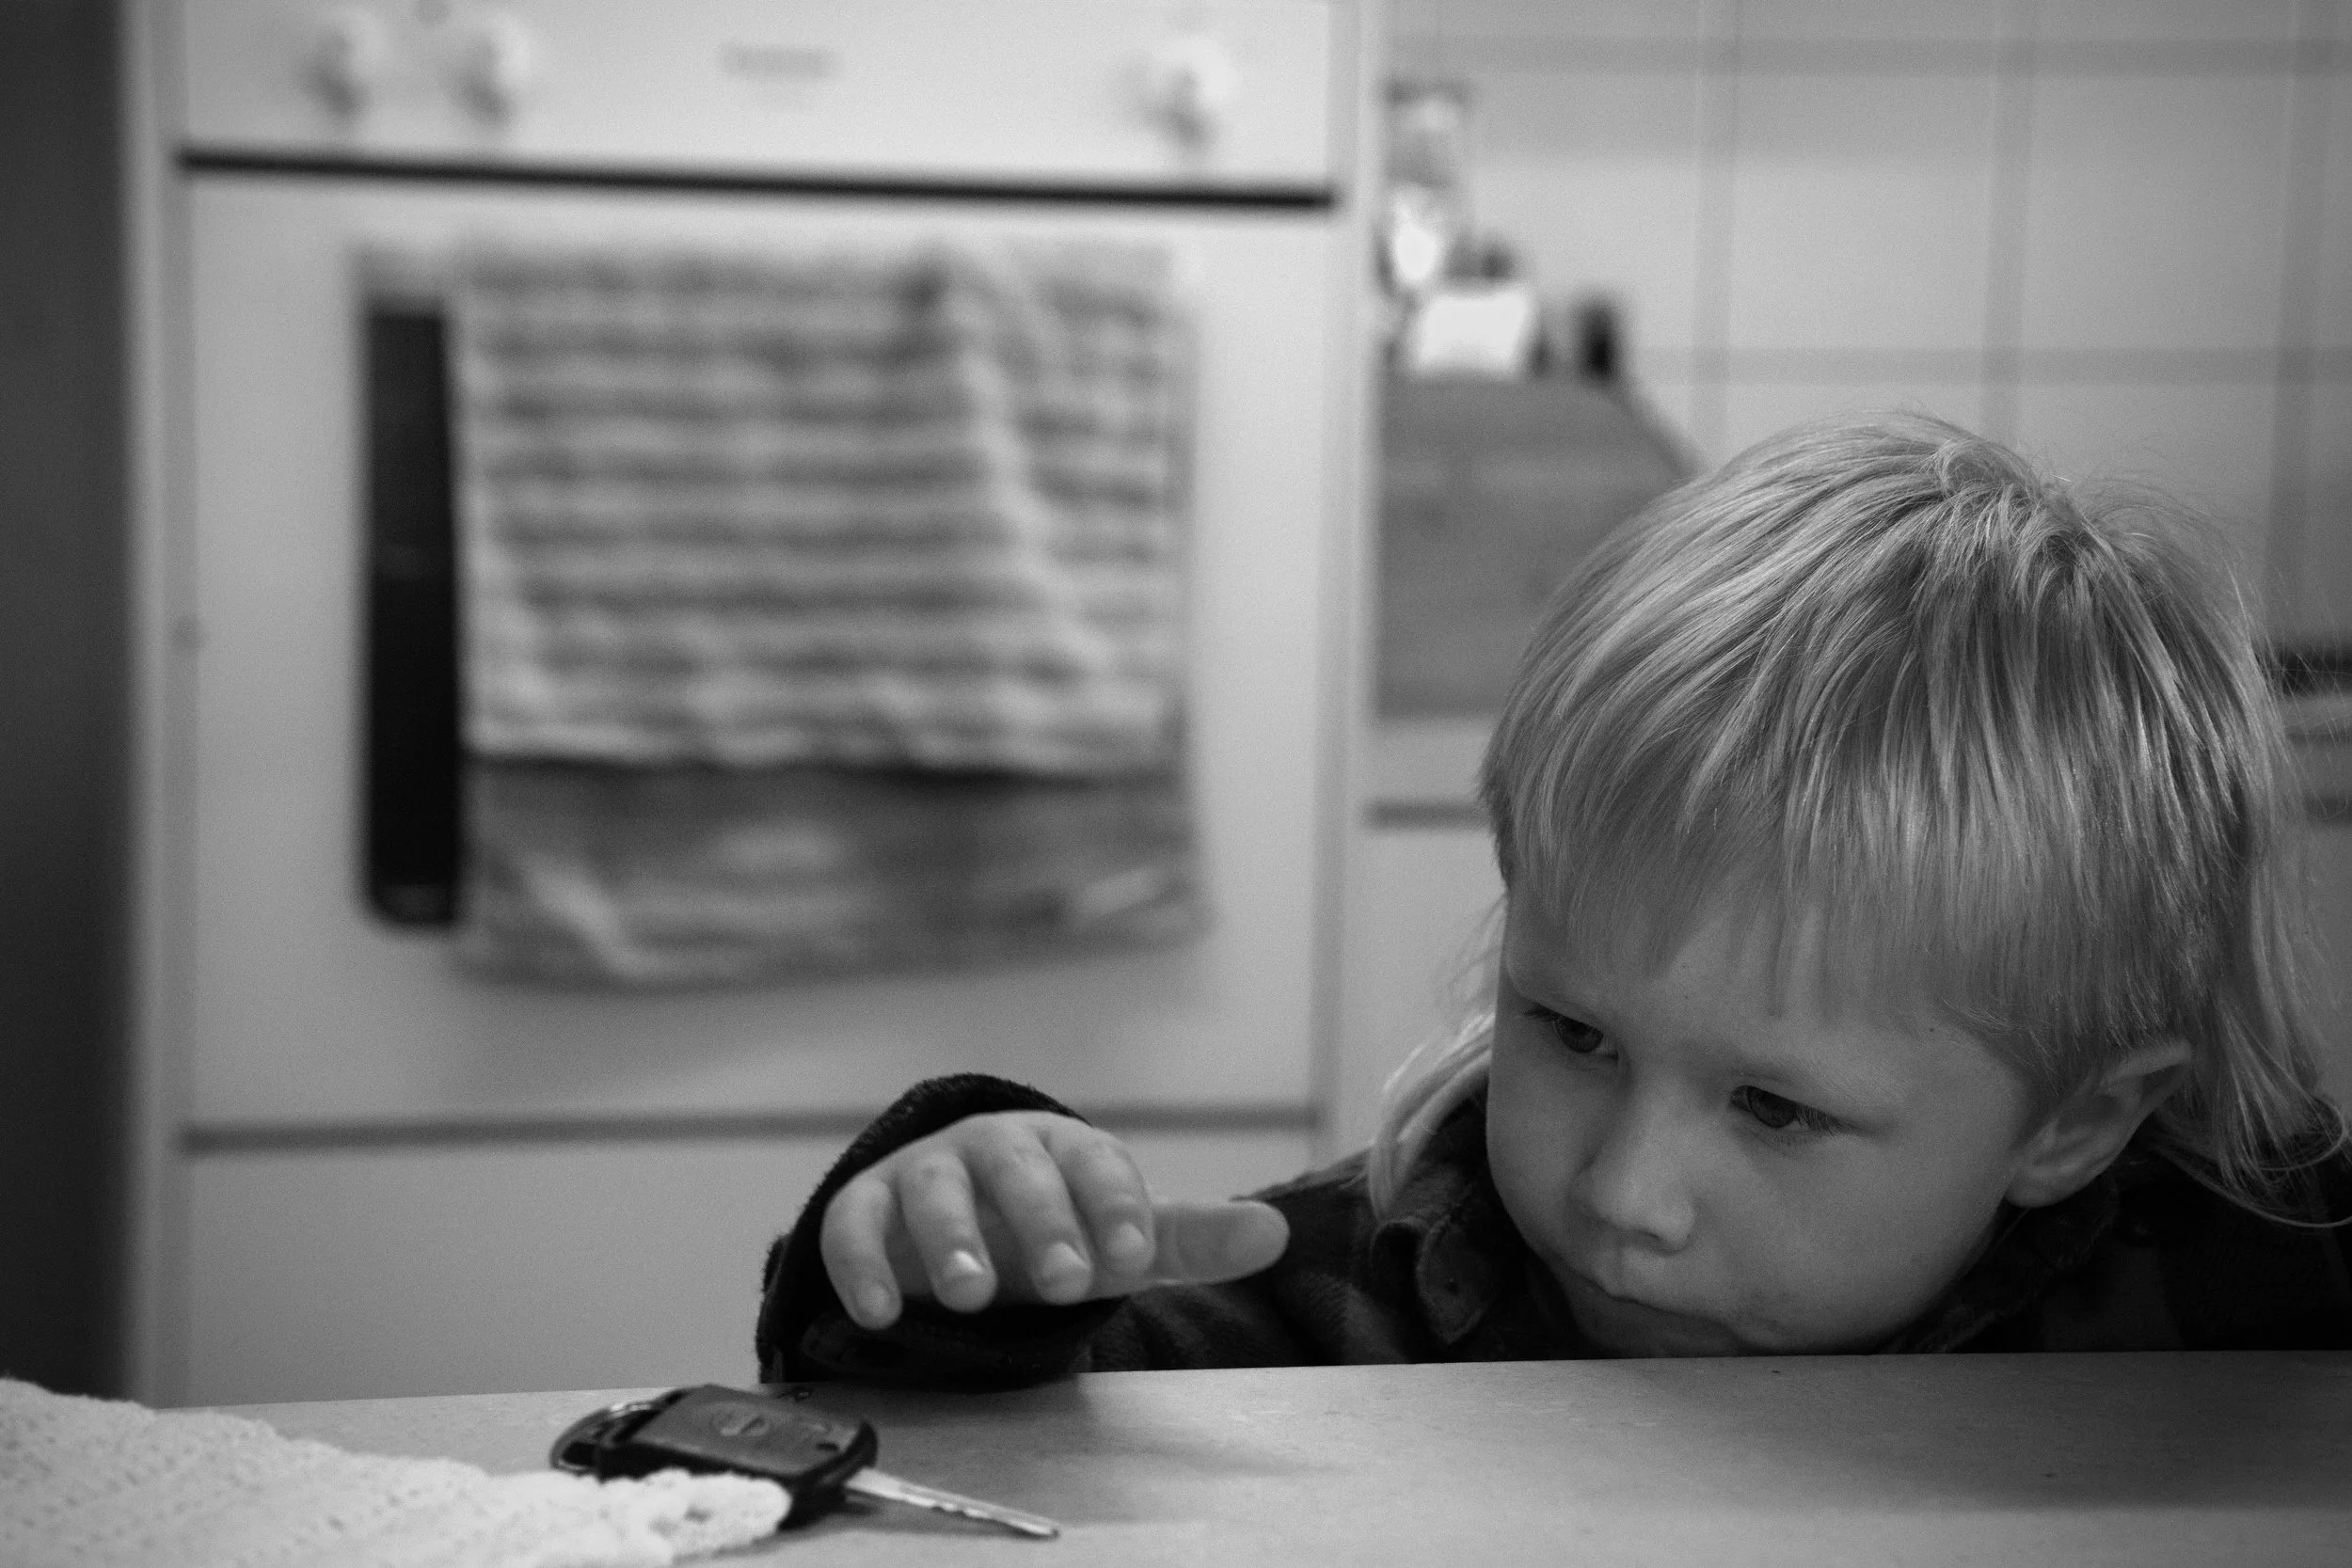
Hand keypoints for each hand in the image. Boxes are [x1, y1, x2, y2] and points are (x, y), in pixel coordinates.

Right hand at [818, 1111, 1290, 1328]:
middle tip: (1064, 1280)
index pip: (1094, 1162)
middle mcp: (992, 1148)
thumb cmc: (1050, 1232)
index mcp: (1063, 1146)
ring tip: (973, 1296)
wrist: (956, 1229)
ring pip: (933, 1190)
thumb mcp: (1117, 1241)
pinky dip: (862, 1265)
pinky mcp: (864, 1208)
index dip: (1113, 1204)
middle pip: (1015, 1169)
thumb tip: (1277, 1233)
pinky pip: (854, 1227)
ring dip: (950, 1239)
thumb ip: (1189, 1239)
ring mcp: (924, 1174)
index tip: (1130, 1256)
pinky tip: (880, 1313)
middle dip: (1042, 1220)